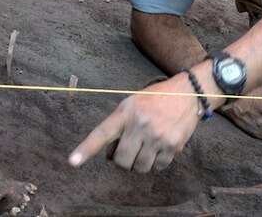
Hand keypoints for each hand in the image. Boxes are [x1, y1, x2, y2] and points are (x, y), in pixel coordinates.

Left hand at [68, 75, 199, 172]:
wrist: (189, 93)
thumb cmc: (155, 99)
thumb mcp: (132, 105)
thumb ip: (118, 127)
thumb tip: (110, 157)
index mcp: (126, 112)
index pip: (102, 133)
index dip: (86, 149)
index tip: (73, 162)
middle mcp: (141, 124)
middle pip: (122, 160)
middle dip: (123, 160)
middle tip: (130, 149)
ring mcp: (158, 136)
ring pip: (139, 167)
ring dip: (140, 163)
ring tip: (145, 148)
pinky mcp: (173, 145)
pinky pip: (157, 167)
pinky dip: (156, 163)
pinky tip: (159, 148)